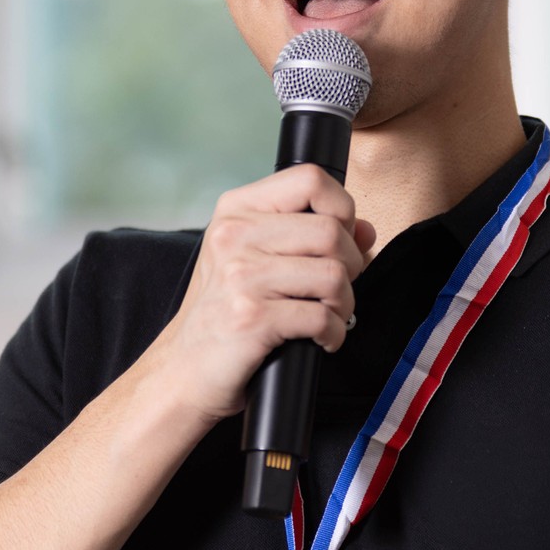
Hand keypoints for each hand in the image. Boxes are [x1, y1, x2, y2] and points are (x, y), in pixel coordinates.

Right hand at [145, 164, 376, 425]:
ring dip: (344, 304)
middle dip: (351, 265)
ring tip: (327, 316)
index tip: (338, 240)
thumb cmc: (223, 314)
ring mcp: (241, 276)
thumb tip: (365, 230)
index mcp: (236, 210)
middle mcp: (235, 235)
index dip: (341, 208)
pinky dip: (333, 334)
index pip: (311, 179)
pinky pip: (322, 318)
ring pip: (334, 275)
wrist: (184, 370)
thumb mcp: (255, 259)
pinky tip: (320, 339)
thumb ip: (310, 236)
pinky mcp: (252, 318)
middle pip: (331, 230)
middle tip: (335, 289)